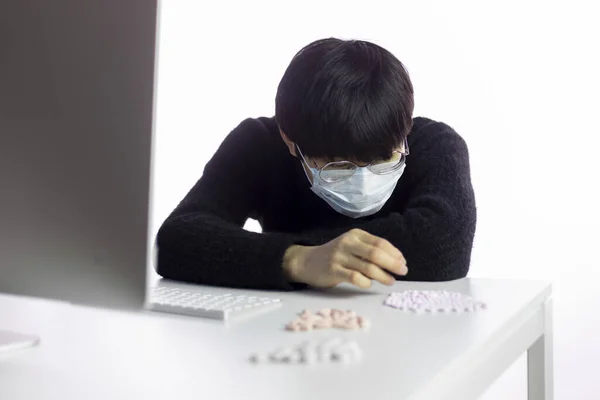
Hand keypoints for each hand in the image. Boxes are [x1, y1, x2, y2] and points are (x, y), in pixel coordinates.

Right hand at [283, 229, 407, 288]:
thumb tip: (395, 262)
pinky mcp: (333, 270)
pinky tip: (369, 285)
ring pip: (367, 266)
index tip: (403, 263)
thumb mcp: (351, 247)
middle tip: (403, 272)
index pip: (380, 242)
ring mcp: (339, 256)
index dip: (394, 253)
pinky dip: (365, 282)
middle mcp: (348, 243)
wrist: (306, 262)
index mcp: (355, 235)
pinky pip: (354, 277)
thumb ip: (369, 251)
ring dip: (383, 275)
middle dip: (392, 263)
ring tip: (391, 281)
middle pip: (376, 253)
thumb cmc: (335, 256)